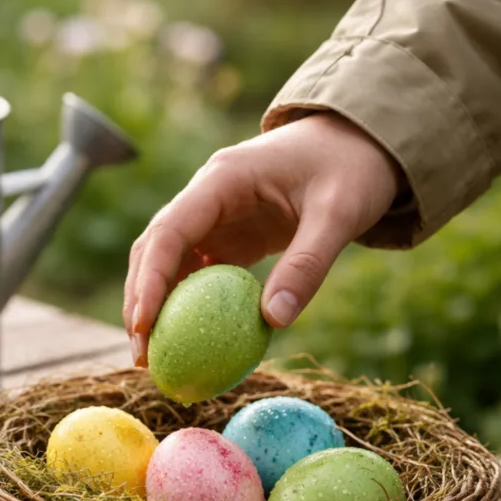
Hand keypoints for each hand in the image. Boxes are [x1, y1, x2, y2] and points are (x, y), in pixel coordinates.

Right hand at [124, 113, 402, 364]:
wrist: (360, 142)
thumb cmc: (351, 169)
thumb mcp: (339, 214)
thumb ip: (307, 265)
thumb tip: (273, 322)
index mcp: (222, 179)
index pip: (170, 232)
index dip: (150, 280)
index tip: (143, 327)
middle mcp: (206, 196)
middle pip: (154, 250)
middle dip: (140, 302)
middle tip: (141, 357)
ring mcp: (214, 217)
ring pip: (168, 264)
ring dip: (156, 307)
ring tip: (153, 358)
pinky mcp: (228, 237)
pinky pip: (197, 274)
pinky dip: (186, 306)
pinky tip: (187, 342)